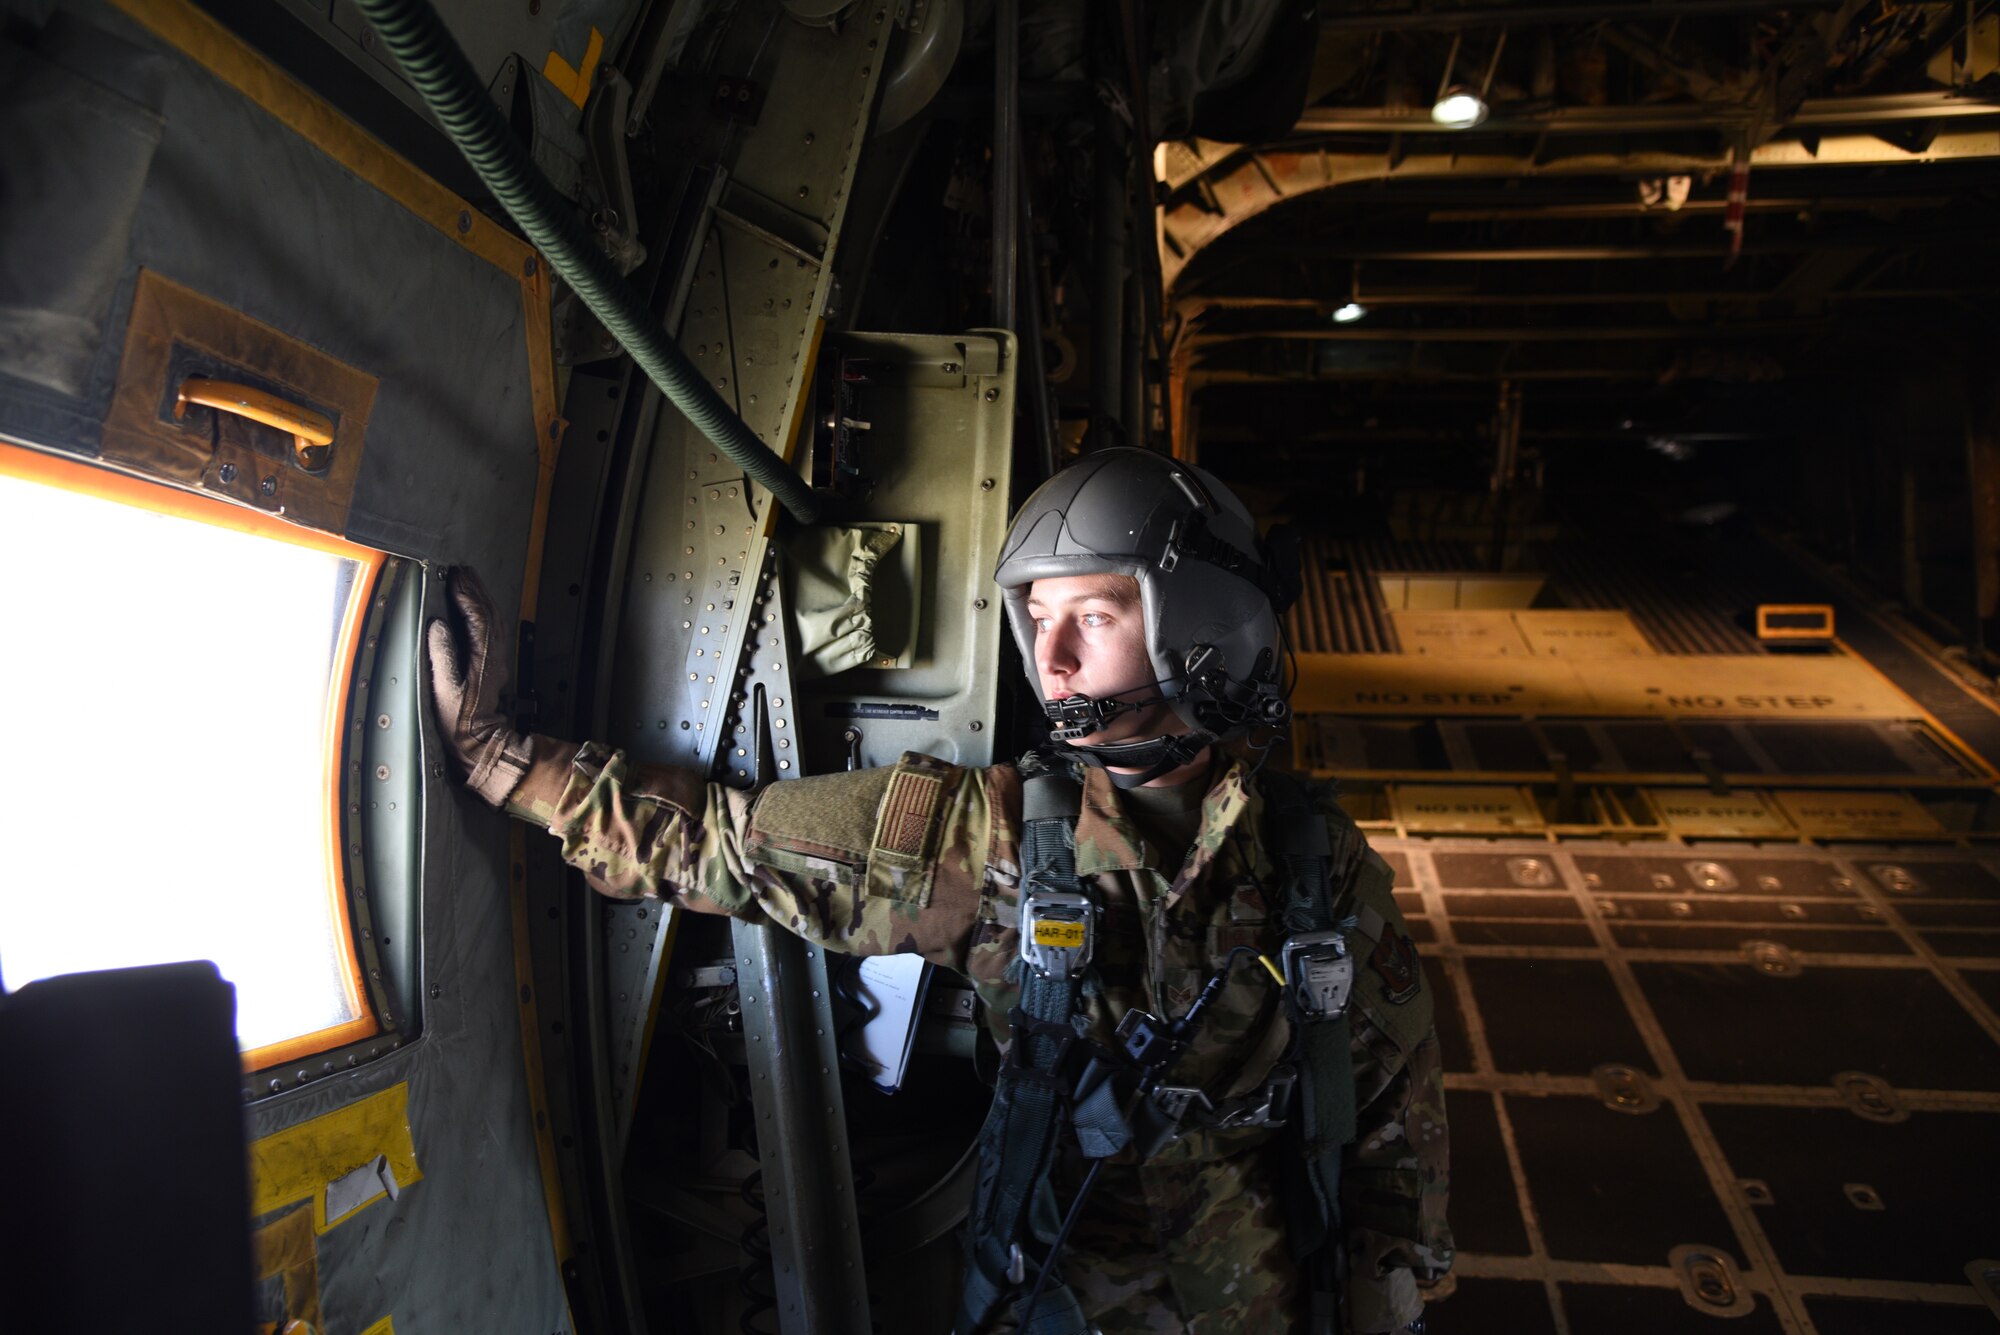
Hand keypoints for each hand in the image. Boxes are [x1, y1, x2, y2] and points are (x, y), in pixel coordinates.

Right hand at [425, 567, 534, 805]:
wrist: (479, 743)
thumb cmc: (459, 722)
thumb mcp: (443, 691)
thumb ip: (442, 656)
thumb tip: (438, 626)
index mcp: (481, 659)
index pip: (477, 618)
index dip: (467, 595)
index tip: (456, 576)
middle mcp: (492, 655)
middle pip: (488, 613)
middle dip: (475, 589)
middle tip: (462, 570)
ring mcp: (495, 659)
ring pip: (492, 619)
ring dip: (481, 597)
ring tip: (468, 580)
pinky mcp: (492, 664)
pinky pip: (491, 630)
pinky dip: (483, 612)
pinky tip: (476, 606)